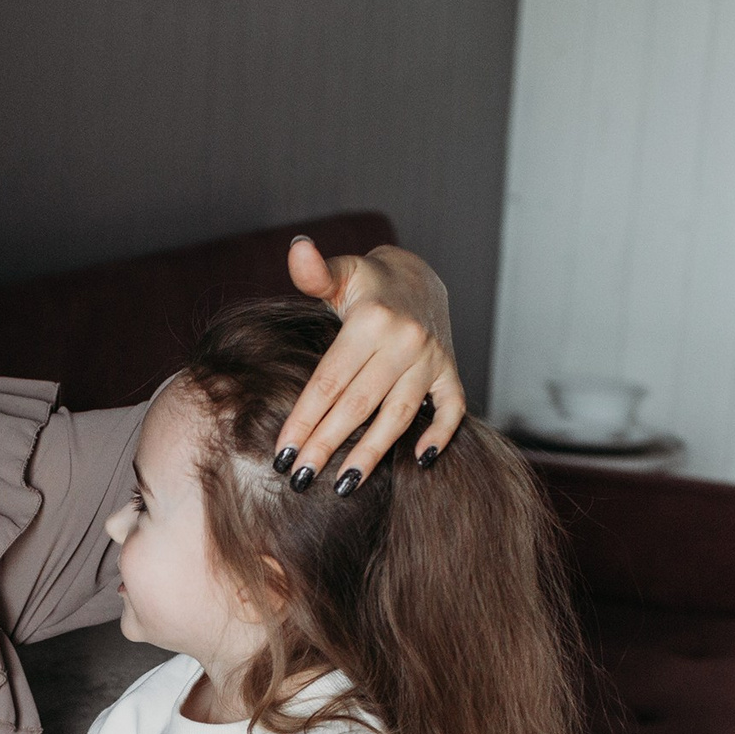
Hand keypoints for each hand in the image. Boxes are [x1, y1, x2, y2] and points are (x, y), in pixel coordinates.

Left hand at [276, 239, 467, 485]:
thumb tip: (297, 248)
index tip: (282, 453)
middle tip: (299, 478)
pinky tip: (418, 460)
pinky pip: (453, 409)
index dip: (304, 419)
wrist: (419, 278)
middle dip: (326, 445)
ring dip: (372, 453)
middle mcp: (404, 340)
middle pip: (358, 404)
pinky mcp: (451, 370)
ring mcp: (431, 358)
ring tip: (343, 485)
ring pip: (398, 414)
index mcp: (371, 321)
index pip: (329, 381)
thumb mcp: (341, 273)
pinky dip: (439, 434)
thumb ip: (314, 272)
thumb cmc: (367, 285)